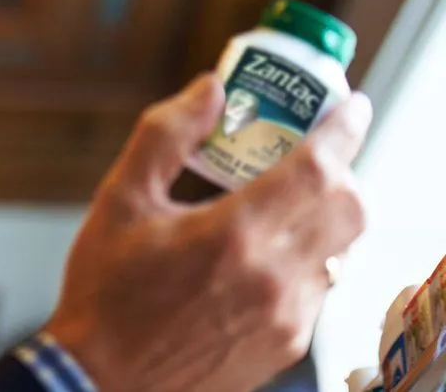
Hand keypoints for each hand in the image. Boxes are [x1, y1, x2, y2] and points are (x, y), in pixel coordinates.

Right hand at [44, 74, 371, 391]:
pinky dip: (309, 255)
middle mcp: (272, 278)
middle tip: (311, 150)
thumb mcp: (121, 199)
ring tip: (285, 200)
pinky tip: (265, 250)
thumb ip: (166, 135)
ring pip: (342, 249)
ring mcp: (285, 317)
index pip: (317, 169)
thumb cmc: (106, 291)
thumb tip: (209, 90)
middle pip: (348, 208)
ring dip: (327, 213)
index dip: (343, 129)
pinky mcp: (285, 344)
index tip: (349, 104)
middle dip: (341, 168)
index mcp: (232, 234)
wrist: (103, 378)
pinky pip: (321, 286)